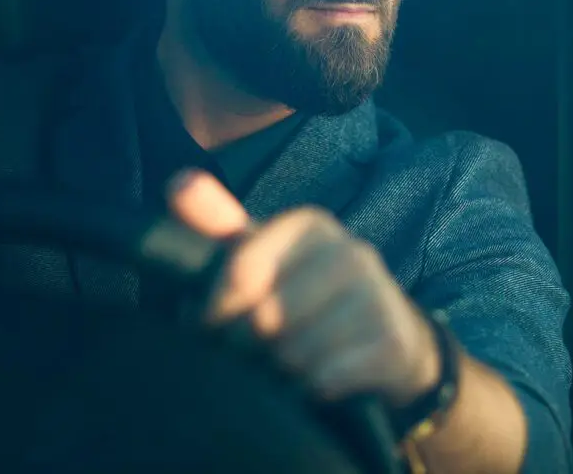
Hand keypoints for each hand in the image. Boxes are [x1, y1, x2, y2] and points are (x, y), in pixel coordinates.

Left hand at [167, 170, 439, 407]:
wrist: (387, 340)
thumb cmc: (303, 293)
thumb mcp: (259, 254)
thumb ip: (216, 223)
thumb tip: (178, 182)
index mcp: (309, 225)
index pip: (241, 271)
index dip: (215, 310)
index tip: (208, 328)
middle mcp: (349, 251)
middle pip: (265, 318)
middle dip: (246, 346)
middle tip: (248, 354)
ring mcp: (378, 296)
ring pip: (295, 353)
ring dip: (279, 372)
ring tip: (280, 368)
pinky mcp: (394, 344)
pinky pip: (327, 379)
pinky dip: (310, 390)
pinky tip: (312, 385)